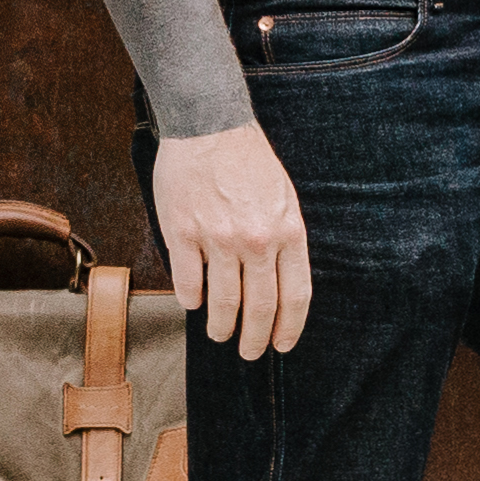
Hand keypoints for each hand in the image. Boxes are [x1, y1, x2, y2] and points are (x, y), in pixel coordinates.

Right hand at [146, 121, 314, 356]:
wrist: (210, 127)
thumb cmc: (250, 164)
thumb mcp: (285, 200)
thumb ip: (285, 241)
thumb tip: (281, 285)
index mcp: (288, 232)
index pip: (296, 295)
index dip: (289, 327)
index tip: (281, 344)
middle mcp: (257, 240)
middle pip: (260, 307)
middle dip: (255, 338)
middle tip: (249, 353)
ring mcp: (219, 238)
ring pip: (223, 301)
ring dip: (222, 326)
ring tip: (220, 335)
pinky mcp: (183, 232)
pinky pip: (188, 282)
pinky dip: (191, 300)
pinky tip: (194, 306)